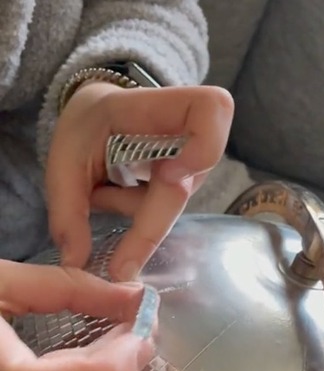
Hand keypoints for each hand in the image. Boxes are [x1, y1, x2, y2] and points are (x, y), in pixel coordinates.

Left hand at [47, 82, 233, 281]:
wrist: (98, 114)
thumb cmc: (87, 126)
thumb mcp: (64, 160)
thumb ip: (68, 211)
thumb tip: (79, 263)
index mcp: (153, 107)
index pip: (211, 110)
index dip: (205, 146)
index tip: (170, 175)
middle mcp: (185, 132)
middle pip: (191, 179)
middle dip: (152, 219)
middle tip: (118, 261)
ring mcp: (192, 157)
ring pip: (176, 200)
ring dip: (136, 208)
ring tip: (99, 193)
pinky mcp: (188, 178)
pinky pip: (168, 208)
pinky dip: (139, 210)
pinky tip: (114, 193)